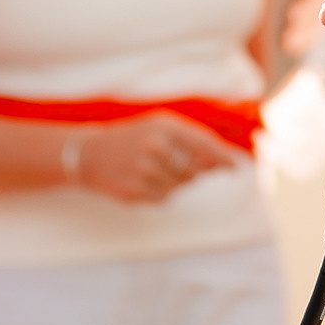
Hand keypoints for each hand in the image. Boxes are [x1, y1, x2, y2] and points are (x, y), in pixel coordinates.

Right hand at [75, 114, 239, 205]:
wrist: (90, 154)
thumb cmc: (134, 138)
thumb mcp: (160, 128)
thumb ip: (191, 140)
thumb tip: (219, 164)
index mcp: (165, 126)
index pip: (205, 144)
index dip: (223, 158)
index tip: (235, 168)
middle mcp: (155, 146)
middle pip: (196, 170)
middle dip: (192, 171)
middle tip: (173, 165)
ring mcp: (143, 170)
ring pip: (181, 186)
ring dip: (175, 182)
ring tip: (154, 170)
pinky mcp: (134, 191)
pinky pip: (164, 198)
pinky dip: (161, 193)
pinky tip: (145, 181)